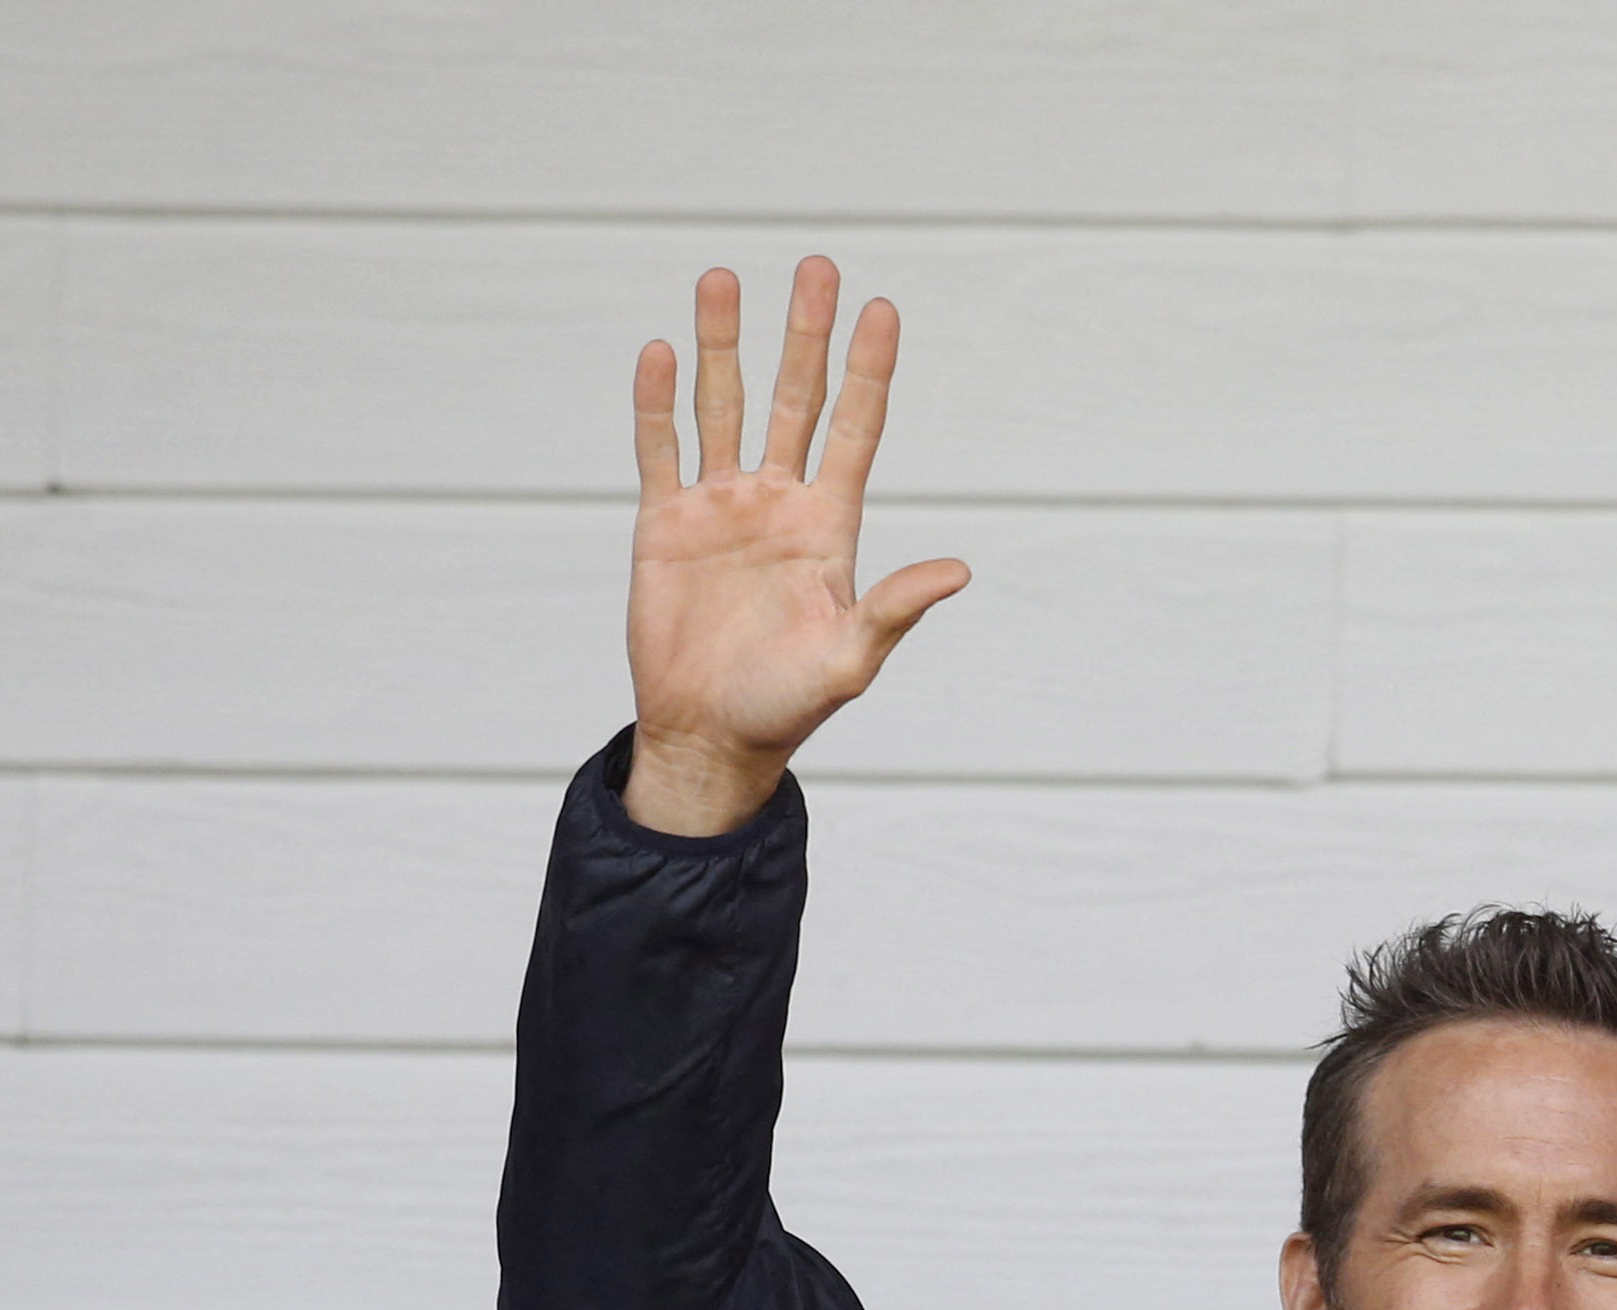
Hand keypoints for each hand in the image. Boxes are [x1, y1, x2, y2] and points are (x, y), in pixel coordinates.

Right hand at [620, 258, 967, 834]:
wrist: (711, 736)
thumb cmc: (788, 707)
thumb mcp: (851, 660)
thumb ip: (895, 608)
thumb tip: (960, 570)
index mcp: (829, 526)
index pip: (854, 429)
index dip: (869, 370)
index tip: (882, 308)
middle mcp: (778, 502)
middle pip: (794, 399)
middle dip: (804, 335)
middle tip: (815, 266)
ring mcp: (720, 507)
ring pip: (724, 406)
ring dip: (722, 345)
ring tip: (723, 278)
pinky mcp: (665, 524)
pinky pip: (660, 449)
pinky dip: (657, 402)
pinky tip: (659, 351)